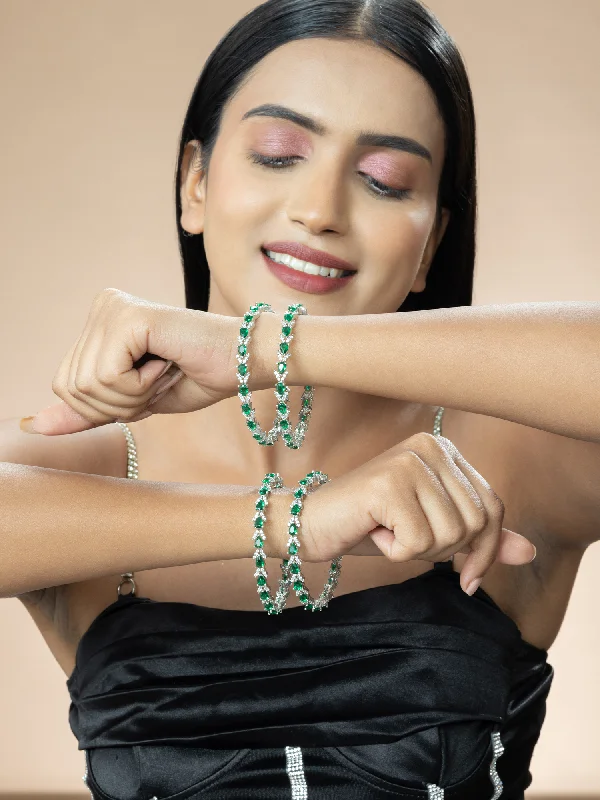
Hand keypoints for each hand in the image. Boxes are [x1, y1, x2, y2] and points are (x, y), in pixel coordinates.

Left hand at [22, 288, 239, 434]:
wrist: (244, 362)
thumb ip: (85, 412)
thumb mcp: (132, 403)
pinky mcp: (128, 316)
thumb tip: (30, 427)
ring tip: (165, 370)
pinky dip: (139, 387)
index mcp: (99, 322)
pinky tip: (166, 363)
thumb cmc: (198, 377)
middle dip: (117, 404)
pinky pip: (107, 377)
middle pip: (69, 388)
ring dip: (132, 397)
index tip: (149, 384)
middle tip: (159, 379)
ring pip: (86, 386)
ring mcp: (112, 308)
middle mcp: (101, 307)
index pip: (64, 386)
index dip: (106, 406)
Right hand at [299, 432, 535, 594]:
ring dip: (418, 551)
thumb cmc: (370, 526)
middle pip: (476, 522)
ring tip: (388, 531)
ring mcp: (408, 461)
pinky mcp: (388, 483)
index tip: (468, 577)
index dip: (485, 549)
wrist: (309, 524)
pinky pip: (419, 543)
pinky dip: (395, 552)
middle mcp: (430, 445)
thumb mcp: (433, 533)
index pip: (493, 506)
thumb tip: (530, 552)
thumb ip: (480, 539)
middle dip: (446, 550)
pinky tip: (374, 532)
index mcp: (444, 449)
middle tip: (406, 539)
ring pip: (450, 534)